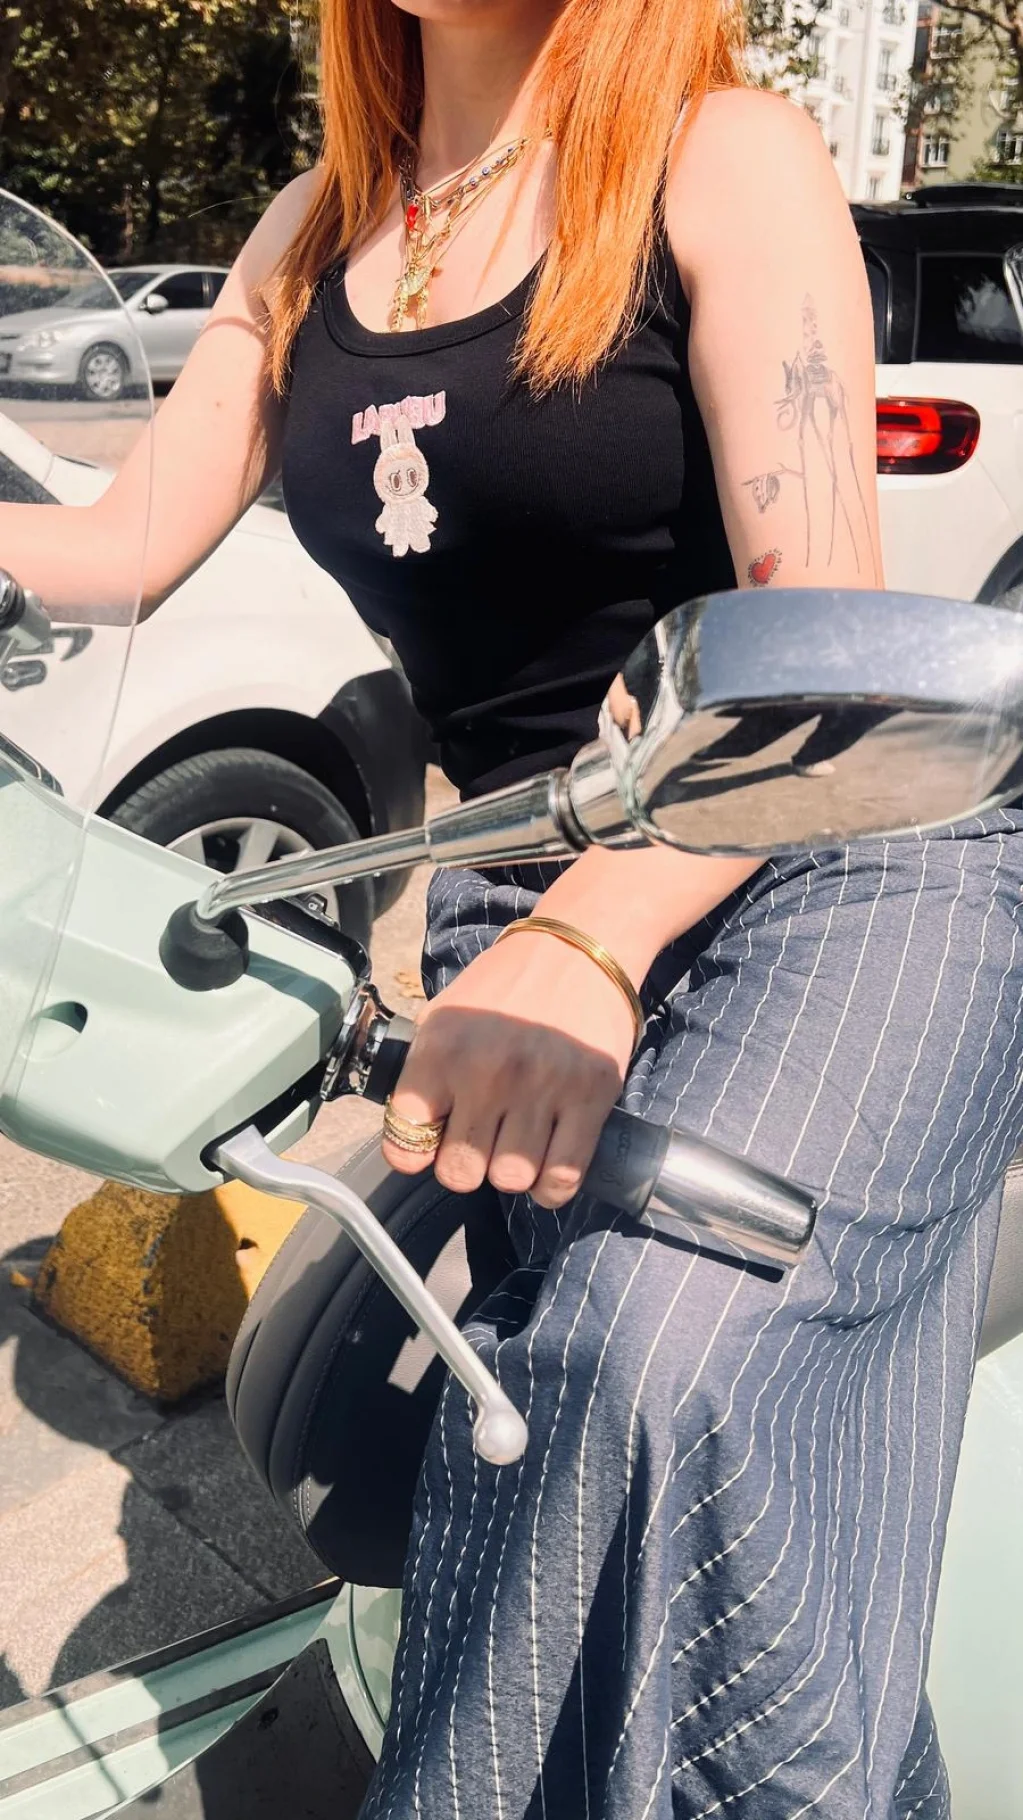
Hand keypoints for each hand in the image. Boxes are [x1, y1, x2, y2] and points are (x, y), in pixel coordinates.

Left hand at [382, 930, 636, 1207]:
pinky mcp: (590, 1098)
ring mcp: (542, 1088)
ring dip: (512, 1170)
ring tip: (519, 1142)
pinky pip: (561, 1178)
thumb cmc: (506, 986)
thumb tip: (413, 1137)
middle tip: (481, 1141)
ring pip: (511, 1179)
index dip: (414, 1152)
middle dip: (467, 1165)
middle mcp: (487, 1073)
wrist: (579, 949)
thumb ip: (424, 1074)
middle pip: (459, 1174)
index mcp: (442, 1052)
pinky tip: (548, 1163)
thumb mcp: (444, 1015)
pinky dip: (551, 1186)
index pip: (405, 1143)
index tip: (431, 1141)